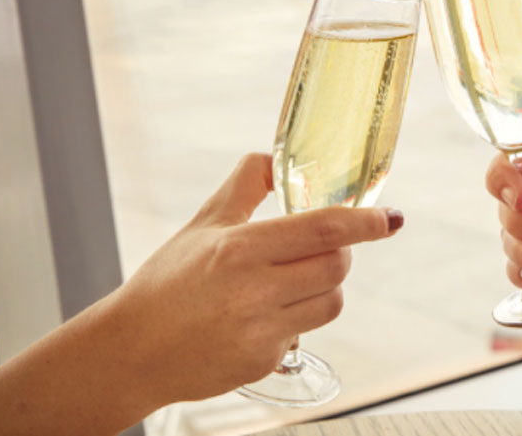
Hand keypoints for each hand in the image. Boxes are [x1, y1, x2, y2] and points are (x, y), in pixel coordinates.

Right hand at [99, 152, 401, 405]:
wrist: (131, 352)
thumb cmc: (166, 284)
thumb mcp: (203, 224)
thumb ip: (245, 186)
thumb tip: (274, 157)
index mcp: (240, 249)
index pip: (323, 229)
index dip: (365, 221)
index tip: (390, 218)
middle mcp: (254, 291)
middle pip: (337, 267)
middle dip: (341, 253)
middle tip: (322, 248)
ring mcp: (260, 332)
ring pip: (331, 303)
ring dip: (324, 287)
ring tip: (291, 282)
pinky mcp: (262, 363)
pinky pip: (304, 335)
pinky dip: (296, 321)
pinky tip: (262, 316)